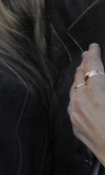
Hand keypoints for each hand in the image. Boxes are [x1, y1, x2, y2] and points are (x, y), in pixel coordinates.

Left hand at [71, 44, 104, 161]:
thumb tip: (102, 79)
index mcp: (98, 95)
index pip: (93, 68)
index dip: (94, 55)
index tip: (94, 46)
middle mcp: (83, 103)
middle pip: (80, 77)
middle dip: (84, 64)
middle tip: (88, 54)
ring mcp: (76, 116)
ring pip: (73, 90)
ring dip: (79, 78)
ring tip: (83, 70)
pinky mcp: (76, 127)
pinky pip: (73, 105)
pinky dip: (76, 94)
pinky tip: (79, 93)